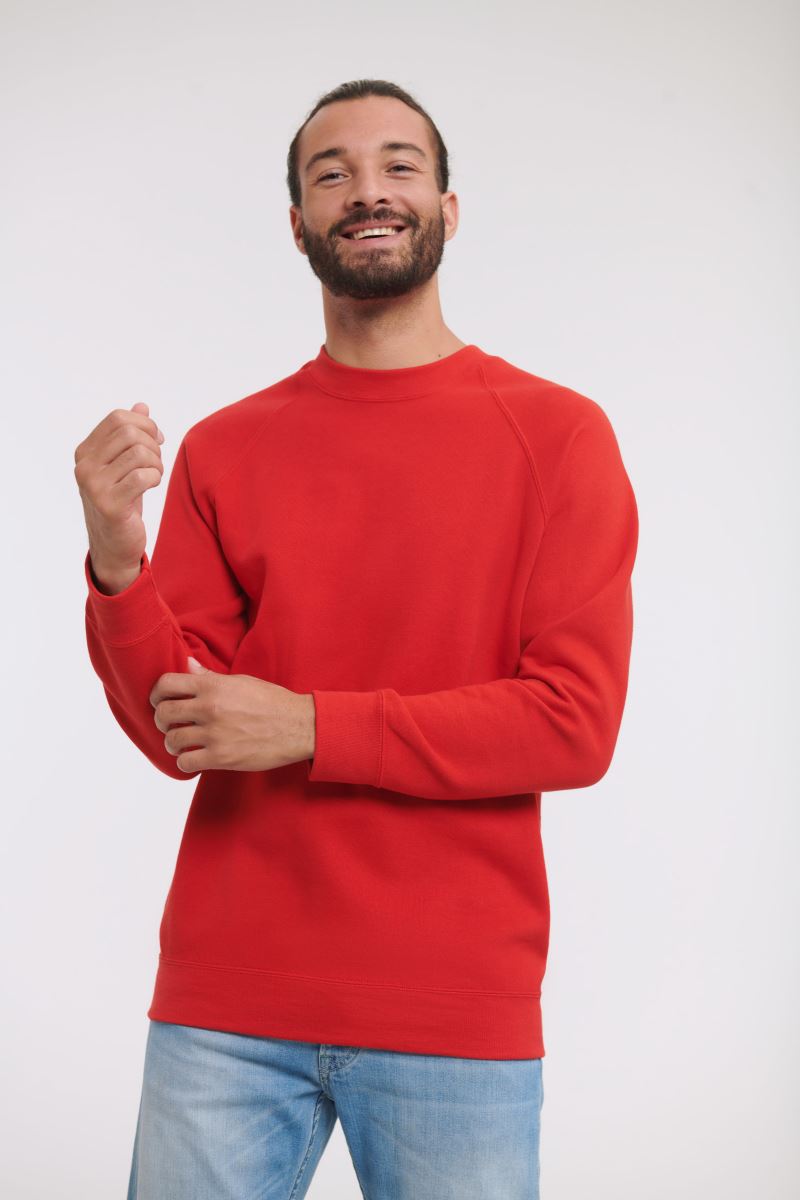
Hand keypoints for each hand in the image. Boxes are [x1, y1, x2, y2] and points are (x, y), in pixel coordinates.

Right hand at [74, 401, 165, 583]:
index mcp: (85, 452)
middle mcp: (84, 466)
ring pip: (139, 453)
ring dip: (156, 463)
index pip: (118, 418)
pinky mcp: (110, 505)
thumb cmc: (122, 502)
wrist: (114, 546)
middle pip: (129, 432)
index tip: (157, 440)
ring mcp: (94, 486)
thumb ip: (130, 436)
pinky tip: (151, 486)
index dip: (145, 424)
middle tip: (156, 462)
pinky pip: (143, 477)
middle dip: (153, 444)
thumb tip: (142, 406)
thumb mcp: (124, 466)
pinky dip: (155, 478)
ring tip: (154, 476)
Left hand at [149, 657, 315, 772]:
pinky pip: (185, 762)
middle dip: (162, 720)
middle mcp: (210, 708)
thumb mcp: (241, 682)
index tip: (160, 701)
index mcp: (213, 686)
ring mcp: (214, 734)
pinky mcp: (221, 758)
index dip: (156, 694)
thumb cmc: (272, 702)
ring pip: (171, 740)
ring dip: (173, 743)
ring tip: (183, 743)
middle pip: (163, 713)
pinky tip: (195, 757)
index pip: (166, 684)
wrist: (298, 726)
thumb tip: (188, 665)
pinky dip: (185, 762)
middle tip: (171, 724)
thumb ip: (210, 677)